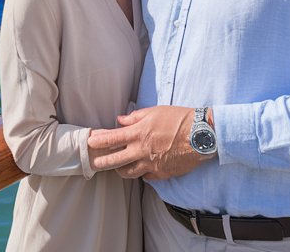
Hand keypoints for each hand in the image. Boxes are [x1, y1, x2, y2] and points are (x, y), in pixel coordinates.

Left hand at [87, 106, 209, 179]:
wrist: (200, 136)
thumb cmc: (178, 119)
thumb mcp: (154, 112)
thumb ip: (135, 117)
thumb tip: (120, 120)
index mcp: (138, 133)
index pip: (112, 139)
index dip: (98, 141)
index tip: (90, 143)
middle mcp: (142, 151)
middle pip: (115, 161)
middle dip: (102, 162)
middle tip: (94, 163)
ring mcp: (151, 164)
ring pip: (129, 173)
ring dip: (121, 170)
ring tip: (117, 168)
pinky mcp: (162, 173)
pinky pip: (147, 177)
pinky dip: (142, 173)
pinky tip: (141, 170)